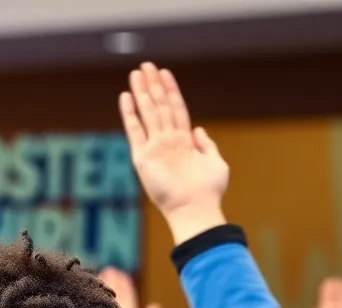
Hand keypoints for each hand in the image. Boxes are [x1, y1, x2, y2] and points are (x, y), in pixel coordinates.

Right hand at [120, 63, 228, 242]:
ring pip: (148, 112)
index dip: (171, 90)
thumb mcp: (215, 162)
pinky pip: (134, 131)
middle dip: (153, 85)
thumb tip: (198, 130)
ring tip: (137, 73)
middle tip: (146, 65)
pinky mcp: (142, 157)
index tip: (165, 73)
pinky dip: (129, 114)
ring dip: (143, 92)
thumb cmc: (209, 190)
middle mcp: (167, 141)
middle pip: (159, 106)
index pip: (176, 109)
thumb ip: (207, 145)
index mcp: (184, 142)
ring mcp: (154, 147)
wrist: (195, 208)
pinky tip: (126, 97)